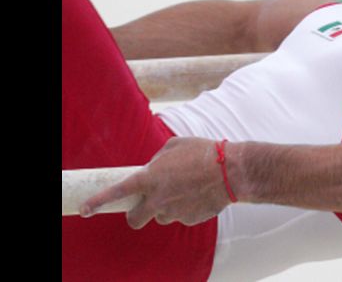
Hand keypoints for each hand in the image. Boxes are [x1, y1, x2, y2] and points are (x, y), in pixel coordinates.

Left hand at [80, 137, 233, 228]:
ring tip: (187, 190)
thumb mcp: (175, 145)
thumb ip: (157, 159)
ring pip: (162, 216)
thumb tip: (153, 167)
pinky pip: (182, 216)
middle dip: (136, 215)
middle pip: (135, 219)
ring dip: (167, 207)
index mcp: (150, 178)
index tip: (86, 209)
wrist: (231, 171)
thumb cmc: (204, 153)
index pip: (117, 192)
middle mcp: (158, 199)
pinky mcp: (189, 220)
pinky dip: (186, 208)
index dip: (98, 201)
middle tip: (145, 206)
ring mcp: (173, 212)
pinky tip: (199, 194)